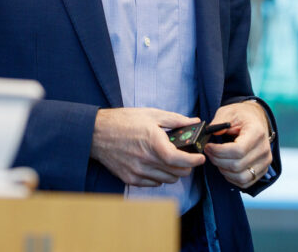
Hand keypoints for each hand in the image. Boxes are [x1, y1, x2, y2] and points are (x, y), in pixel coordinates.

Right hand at [91, 108, 205, 186]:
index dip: (194, 161)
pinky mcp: (130, 179)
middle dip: (187, 166)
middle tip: (186, 156)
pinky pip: (154, 184)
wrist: (97, 133)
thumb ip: (175, 120)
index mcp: (153, 142)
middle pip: (177, 173)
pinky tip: (155, 164)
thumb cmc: (123, 121)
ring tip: (169, 159)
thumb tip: (194, 122)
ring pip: (167, 180)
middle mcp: (146, 160)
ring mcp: (138, 172)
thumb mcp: (151, 114)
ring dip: (173, 172)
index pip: (180, 160)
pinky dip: (160, 177)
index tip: (200, 158)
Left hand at [202, 101, 272, 189]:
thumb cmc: (241, 116)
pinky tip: (225, 166)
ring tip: (217, 159)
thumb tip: (210, 133)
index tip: (208, 146)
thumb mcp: (228, 112)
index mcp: (257, 133)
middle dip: (217, 160)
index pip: (238, 150)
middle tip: (208, 152)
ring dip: (224, 170)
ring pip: (241, 177)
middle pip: (237, 165)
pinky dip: (231, 178)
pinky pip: (245, 182)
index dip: (219, 152)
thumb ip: (218, 122)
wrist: (255, 120)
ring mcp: (265, 162)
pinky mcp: (262, 170)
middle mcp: (264, 149)